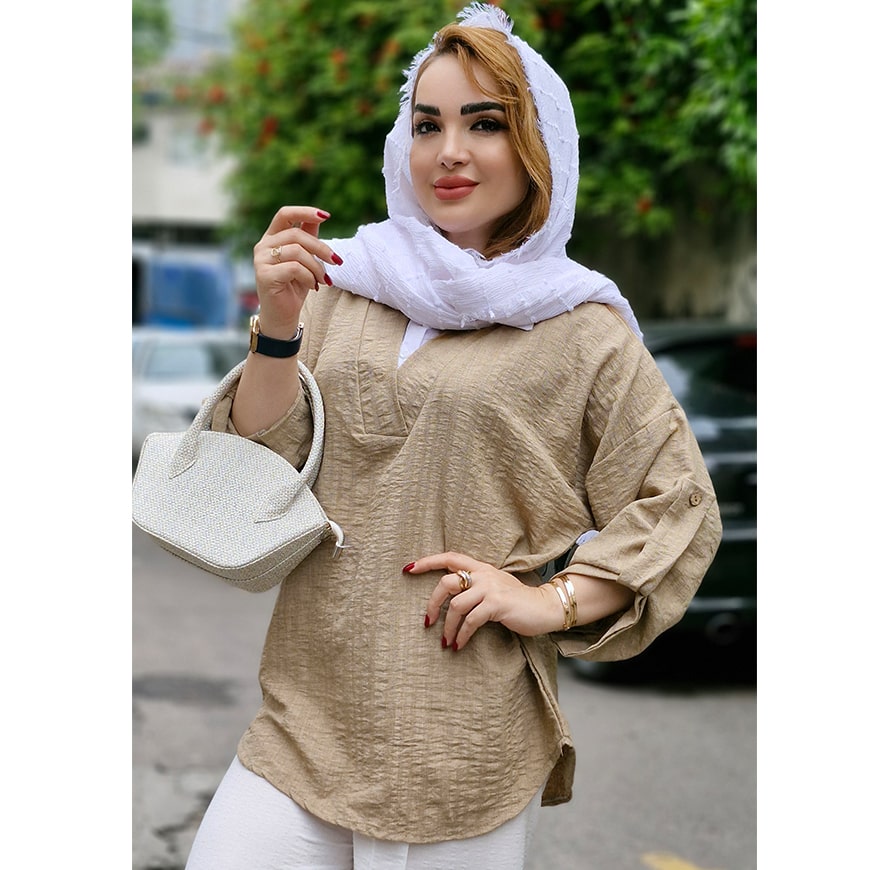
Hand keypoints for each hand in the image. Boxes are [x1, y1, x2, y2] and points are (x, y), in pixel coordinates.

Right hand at [253, 206, 342, 333]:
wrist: (283, 316)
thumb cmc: (295, 287)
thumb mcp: (305, 260)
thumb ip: (308, 238)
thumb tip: (320, 217)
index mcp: (272, 238)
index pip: (285, 214)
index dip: (305, 211)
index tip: (327, 216)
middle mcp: (263, 246)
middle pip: (296, 234)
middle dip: (321, 248)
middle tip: (336, 262)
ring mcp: (261, 260)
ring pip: (297, 251)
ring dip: (316, 267)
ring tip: (322, 280)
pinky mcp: (264, 275)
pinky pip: (294, 268)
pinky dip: (309, 277)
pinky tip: (312, 286)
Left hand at [404, 552, 564, 649]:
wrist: (544, 607)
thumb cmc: (516, 601)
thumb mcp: (494, 587)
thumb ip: (474, 586)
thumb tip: (449, 600)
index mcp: (480, 567)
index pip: (449, 558)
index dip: (427, 561)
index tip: (408, 568)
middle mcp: (483, 574)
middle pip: (446, 583)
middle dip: (432, 604)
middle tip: (427, 623)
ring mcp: (490, 588)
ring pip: (456, 606)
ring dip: (447, 627)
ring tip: (445, 642)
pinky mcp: (497, 604)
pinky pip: (471, 621)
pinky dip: (462, 635)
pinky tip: (459, 645)